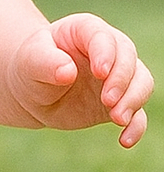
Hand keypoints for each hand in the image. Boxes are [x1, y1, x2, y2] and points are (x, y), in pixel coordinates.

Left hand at [11, 12, 152, 145]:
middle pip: (128, 58)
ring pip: (141, 82)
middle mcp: (108, 50)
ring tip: (117, 119)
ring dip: (133, 101)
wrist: (33, 92)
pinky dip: (136, 126)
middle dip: (122, 80)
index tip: (99, 73)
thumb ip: (46, 62)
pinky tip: (125, 140)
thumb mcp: (30, 61)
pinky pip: (138, 113)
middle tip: (107, 101)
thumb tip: (68, 72)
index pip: (103, 37)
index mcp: (85, 31)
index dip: (105, 54)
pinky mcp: (120, 102)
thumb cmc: (31, 67)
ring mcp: (117, 77)